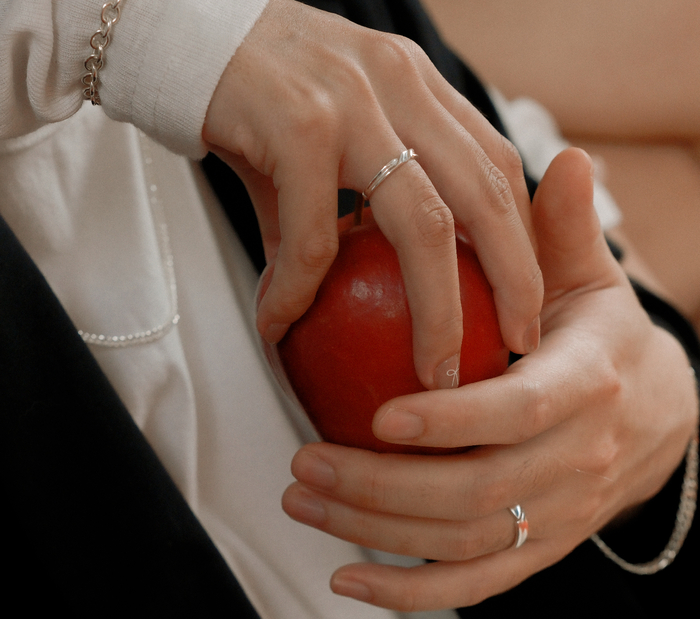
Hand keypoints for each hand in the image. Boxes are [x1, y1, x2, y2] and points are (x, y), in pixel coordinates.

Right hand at [202, 0, 541, 388]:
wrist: (174, 32)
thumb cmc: (256, 92)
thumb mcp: (328, 134)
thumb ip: (352, 204)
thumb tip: (353, 283)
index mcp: (417, 85)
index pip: (496, 165)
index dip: (523, 238)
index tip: (525, 298)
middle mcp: (399, 84)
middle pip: (486, 195)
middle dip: (514, 279)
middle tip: (516, 343)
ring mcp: (354, 101)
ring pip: (425, 223)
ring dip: (438, 310)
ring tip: (434, 370)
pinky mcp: (297, 124)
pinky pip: (315, 235)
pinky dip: (301, 292)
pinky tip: (280, 322)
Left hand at [281, 149, 698, 609]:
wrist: (659, 422)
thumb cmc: (602, 344)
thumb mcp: (591, 284)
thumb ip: (565, 233)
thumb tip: (564, 158)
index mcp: (590, 387)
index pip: (519, 411)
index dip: (452, 420)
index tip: (378, 416)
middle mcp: (578, 462)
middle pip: (476, 492)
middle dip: (380, 485)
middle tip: (302, 463)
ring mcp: (560, 517)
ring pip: (463, 543)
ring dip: (374, 531)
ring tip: (302, 501)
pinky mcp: (541, 552)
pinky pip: (474, 585)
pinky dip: (409, 593)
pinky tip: (347, 580)